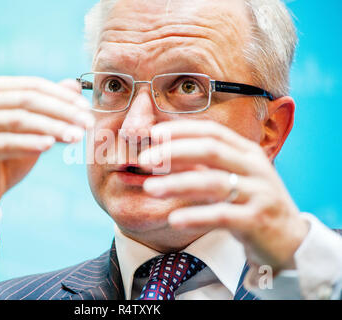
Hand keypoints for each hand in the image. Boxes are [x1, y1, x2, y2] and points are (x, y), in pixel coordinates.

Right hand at [0, 76, 93, 234]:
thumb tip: (75, 84)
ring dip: (52, 128)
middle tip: (87, 123)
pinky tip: (49, 146)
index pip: (34, 85)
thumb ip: (50, 106)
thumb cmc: (7, 158)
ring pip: (19, 120)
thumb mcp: (33, 130)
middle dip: (62, 111)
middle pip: (28, 101)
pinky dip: (29, 143)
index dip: (63, 96)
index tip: (87, 107)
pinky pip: (4, 143)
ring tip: (76, 137)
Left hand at [139, 119, 308, 272]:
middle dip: (174, 151)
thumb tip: (165, 153)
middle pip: (211, 150)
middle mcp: (255, 168)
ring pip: (213, 182)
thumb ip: (205, 166)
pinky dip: (195, 215)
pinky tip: (173, 219)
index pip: (212, 132)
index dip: (182, 130)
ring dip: (177, 184)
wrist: (290, 240)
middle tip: (144, 159)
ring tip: (149, 188)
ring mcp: (259, 193)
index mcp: (247, 152)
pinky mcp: (258, 220)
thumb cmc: (252, 204)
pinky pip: (222, 215)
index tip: (154, 134)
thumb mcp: (232, 178)